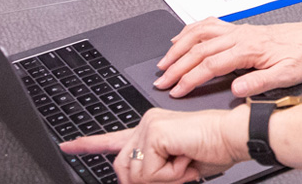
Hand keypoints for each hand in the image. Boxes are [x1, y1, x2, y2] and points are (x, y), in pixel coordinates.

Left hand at [60, 105, 248, 183]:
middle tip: (179, 167)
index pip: (113, 139)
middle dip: (151, 180)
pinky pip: (149, 172)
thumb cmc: (215, 149)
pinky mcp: (154, 132)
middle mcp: (147, 123)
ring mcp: (149, 125)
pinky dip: (171, 174)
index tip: (68, 145)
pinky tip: (185, 156)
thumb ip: (155, 172)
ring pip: (136, 174)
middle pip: (123, 170)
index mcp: (151, 131)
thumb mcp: (178, 168)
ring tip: (185, 159)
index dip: (88, 144)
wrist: (233, 137)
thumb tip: (136, 180)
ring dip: (164, 178)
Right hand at [155, 16, 301, 97]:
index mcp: (248, 49)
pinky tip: (182, 37)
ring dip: (179, 46)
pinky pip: (210, 24)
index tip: (176, 91)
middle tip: (161, 80)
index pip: (210, 65)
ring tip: (164, 60)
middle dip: (176, 66)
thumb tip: (236, 90)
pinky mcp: (241, 29)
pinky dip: (191, 30)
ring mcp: (239, 30)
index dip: (189, 79)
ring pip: (200, 33)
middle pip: (199, 49)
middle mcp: (240, 36)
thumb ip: (259, 82)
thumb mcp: (286, 76)